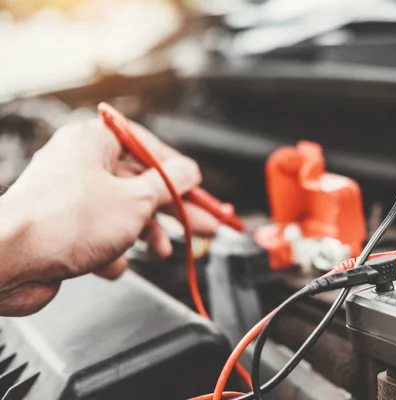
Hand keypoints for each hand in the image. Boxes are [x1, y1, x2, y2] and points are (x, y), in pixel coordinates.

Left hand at [0, 119, 217, 315]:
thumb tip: (189, 171)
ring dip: (146, 235)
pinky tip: (109, 264)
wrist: (8, 261)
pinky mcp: (63, 229)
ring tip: (162, 252)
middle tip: (204, 225)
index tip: (197, 187)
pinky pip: (100, 236)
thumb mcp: (136, 199)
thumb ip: (168, 184)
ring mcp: (71, 199)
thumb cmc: (65, 221)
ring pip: (123, 213)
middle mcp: (81, 166)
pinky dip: (111, 252)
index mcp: (94, 142)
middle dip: (173, 210)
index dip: (177, 170)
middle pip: (141, 185)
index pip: (146, 147)